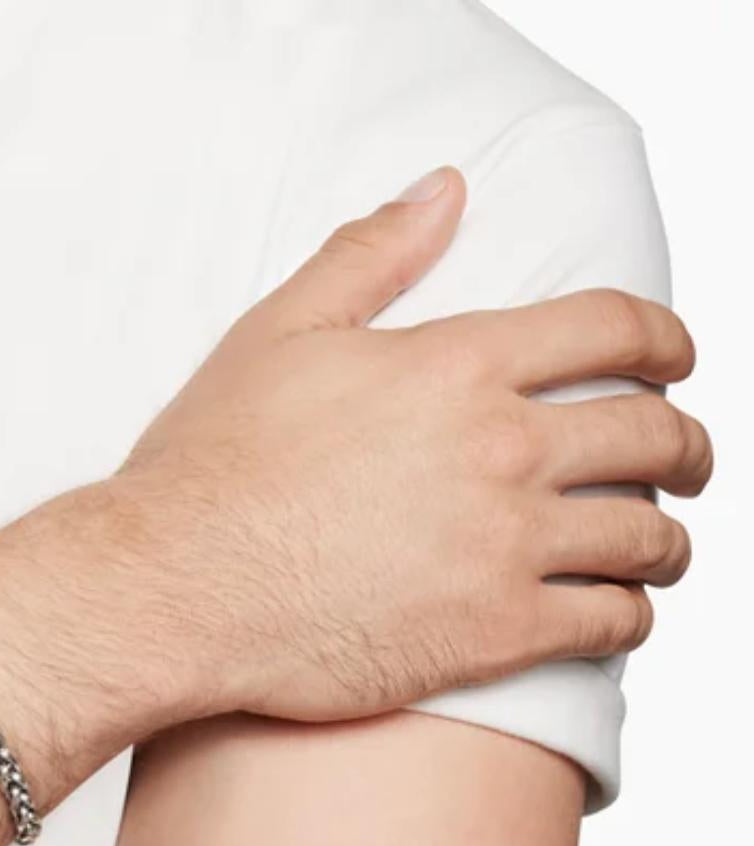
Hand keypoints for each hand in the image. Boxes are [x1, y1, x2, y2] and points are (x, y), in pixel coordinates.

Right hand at [114, 166, 711, 721]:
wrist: (175, 588)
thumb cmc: (212, 469)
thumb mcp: (278, 334)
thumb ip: (371, 256)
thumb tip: (444, 190)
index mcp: (457, 367)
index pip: (615, 328)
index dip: (667, 337)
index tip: (676, 357)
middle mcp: (501, 452)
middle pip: (654, 435)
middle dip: (689, 445)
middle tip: (686, 458)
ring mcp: (504, 548)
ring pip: (648, 538)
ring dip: (670, 539)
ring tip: (661, 546)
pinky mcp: (493, 635)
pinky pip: (610, 623)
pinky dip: (632, 616)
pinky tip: (619, 613)